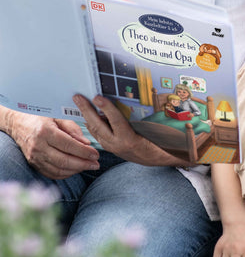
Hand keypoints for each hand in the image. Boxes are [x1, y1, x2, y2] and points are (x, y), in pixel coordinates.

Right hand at [6, 110, 99, 179]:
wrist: (18, 123)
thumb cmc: (40, 117)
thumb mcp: (57, 116)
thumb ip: (73, 129)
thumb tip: (87, 144)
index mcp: (45, 131)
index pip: (68, 145)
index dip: (84, 151)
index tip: (96, 154)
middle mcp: (38, 146)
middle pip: (64, 160)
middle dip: (83, 164)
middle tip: (96, 163)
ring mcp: (34, 157)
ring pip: (58, 169)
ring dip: (76, 170)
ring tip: (88, 166)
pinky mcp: (33, 164)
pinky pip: (52, 173)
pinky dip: (66, 173)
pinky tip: (76, 169)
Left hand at [73, 94, 187, 166]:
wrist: (154, 159)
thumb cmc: (155, 142)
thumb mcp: (149, 129)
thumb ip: (134, 118)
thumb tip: (120, 103)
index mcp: (129, 139)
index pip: (115, 120)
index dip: (106, 107)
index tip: (97, 96)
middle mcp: (117, 144)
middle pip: (98, 125)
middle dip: (87, 110)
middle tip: (77, 97)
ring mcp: (111, 147)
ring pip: (95, 130)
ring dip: (85, 116)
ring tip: (78, 102)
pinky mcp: (109, 147)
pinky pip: (96, 134)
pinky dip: (90, 124)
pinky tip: (85, 116)